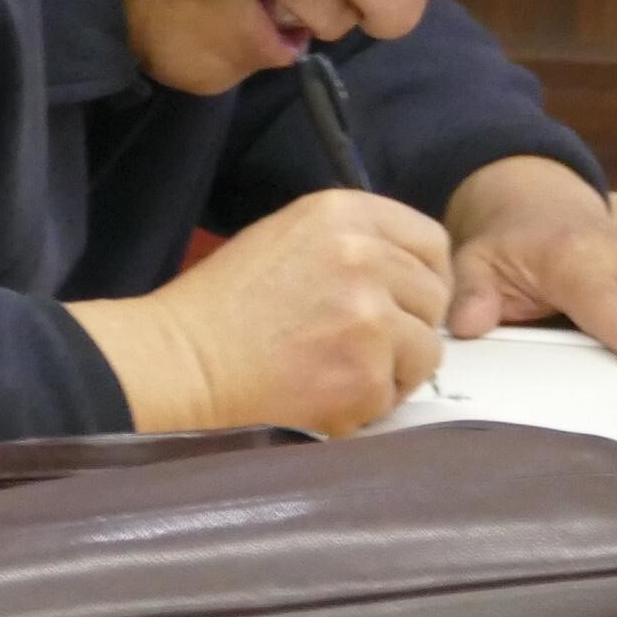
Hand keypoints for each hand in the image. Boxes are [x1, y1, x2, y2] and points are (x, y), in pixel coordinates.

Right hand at [69, 189, 448, 433]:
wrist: (182, 362)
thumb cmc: (223, 306)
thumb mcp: (289, 238)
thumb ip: (354, 243)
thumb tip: (407, 274)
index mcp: (344, 213)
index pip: (430, 241)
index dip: (424, 277)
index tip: (406, 302)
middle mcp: (365, 256)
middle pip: (435, 295)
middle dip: (410, 325)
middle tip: (367, 347)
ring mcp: (370, 317)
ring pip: (426, 349)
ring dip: (395, 368)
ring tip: (342, 372)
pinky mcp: (366, 374)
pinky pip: (396, 393)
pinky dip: (369, 403)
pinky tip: (325, 394)